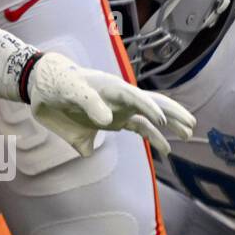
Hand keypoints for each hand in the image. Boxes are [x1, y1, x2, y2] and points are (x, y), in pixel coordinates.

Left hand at [25, 52, 195, 156]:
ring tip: (185, 135)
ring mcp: (117, 110)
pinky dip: (151, 138)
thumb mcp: (70, 91)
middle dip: (171, 113)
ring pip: (148, 119)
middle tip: (190, 123)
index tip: (162, 122)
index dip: (149, 108)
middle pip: (151, 104)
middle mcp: (119, 99)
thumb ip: (88, 104)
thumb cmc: (58, 83)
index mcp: (111, 88)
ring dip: (166, 127)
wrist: (43, 86)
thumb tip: (107, 121)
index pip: (135, 97)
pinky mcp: (111, 122)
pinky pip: (137, 129)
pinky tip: (164, 151)